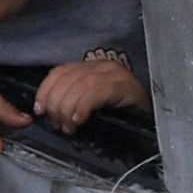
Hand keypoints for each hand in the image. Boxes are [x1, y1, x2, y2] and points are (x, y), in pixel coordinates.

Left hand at [32, 55, 148, 133]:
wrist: (154, 123)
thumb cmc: (122, 117)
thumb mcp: (92, 106)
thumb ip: (73, 102)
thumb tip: (47, 112)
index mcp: (91, 68)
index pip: (60, 71)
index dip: (45, 90)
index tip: (38, 109)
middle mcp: (102, 66)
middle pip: (67, 78)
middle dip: (56, 103)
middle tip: (58, 125)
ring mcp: (116, 74)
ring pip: (81, 84)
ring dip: (68, 108)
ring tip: (69, 127)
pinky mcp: (126, 86)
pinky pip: (98, 91)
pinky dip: (84, 106)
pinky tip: (80, 119)